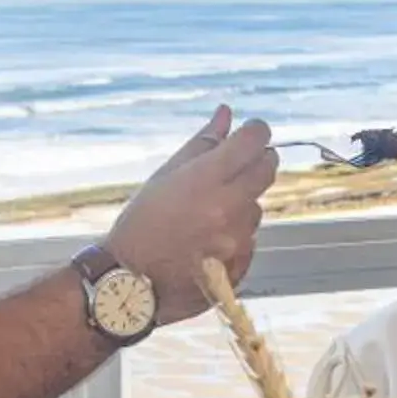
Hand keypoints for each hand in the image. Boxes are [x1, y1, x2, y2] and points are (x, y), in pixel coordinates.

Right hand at [105, 106, 277, 321]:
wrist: (128, 284)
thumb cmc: (140, 226)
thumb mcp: (164, 177)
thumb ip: (201, 144)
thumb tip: (226, 113)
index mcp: (205, 180)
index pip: (254, 141)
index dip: (257, 130)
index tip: (252, 131)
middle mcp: (227, 208)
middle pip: (267, 170)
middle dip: (260, 160)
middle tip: (241, 163)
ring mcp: (236, 240)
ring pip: (256, 208)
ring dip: (242, 203)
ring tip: (207, 214)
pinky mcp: (240, 266)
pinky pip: (250, 240)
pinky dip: (235, 235)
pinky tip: (207, 241)